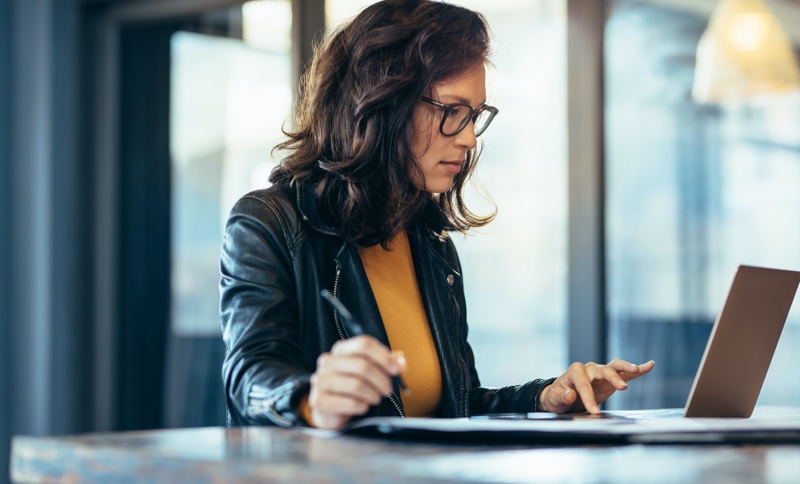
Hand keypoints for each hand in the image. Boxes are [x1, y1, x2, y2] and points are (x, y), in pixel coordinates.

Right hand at [308, 335, 405, 429]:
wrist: (330, 410)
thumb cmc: (353, 386)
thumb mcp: (370, 370)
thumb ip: (387, 364)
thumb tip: (401, 363)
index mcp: (340, 348)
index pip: (364, 344)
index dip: (384, 356)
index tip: (397, 370)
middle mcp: (328, 361)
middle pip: (362, 365)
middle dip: (381, 380)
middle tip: (388, 390)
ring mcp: (320, 380)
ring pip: (356, 385)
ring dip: (373, 394)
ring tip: (376, 398)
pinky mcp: (319, 400)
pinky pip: (349, 402)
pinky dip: (362, 406)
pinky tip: (363, 406)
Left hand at [538, 359, 654, 413]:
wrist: (561, 397)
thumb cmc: (557, 397)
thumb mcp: (554, 399)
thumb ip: (561, 397)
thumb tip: (570, 395)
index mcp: (575, 371)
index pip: (584, 384)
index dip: (589, 398)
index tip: (594, 412)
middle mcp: (589, 369)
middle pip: (603, 370)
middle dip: (613, 378)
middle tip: (622, 388)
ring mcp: (601, 373)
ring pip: (615, 367)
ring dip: (626, 368)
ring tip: (637, 369)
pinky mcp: (610, 380)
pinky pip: (625, 373)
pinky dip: (637, 370)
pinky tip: (649, 365)